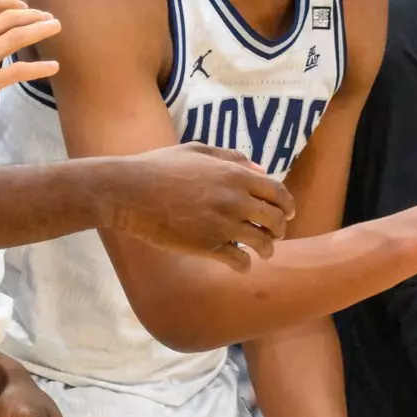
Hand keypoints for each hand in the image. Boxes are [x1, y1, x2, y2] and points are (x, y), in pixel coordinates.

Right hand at [0, 0, 61, 125]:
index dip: (11, 2)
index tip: (23, 6)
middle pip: (10, 18)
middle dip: (33, 15)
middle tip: (48, 18)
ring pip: (17, 38)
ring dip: (40, 30)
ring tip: (56, 28)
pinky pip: (17, 72)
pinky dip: (39, 68)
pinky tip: (54, 67)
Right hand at [97, 142, 296, 269]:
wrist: (129, 191)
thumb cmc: (159, 167)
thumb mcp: (197, 150)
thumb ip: (231, 157)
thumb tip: (259, 169)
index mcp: (235, 175)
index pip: (279, 192)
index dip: (287, 206)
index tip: (287, 214)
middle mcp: (235, 199)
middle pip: (276, 219)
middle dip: (280, 229)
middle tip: (274, 234)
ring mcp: (222, 224)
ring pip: (263, 243)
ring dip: (267, 249)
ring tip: (263, 252)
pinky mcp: (207, 246)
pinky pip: (239, 260)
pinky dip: (244, 265)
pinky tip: (241, 265)